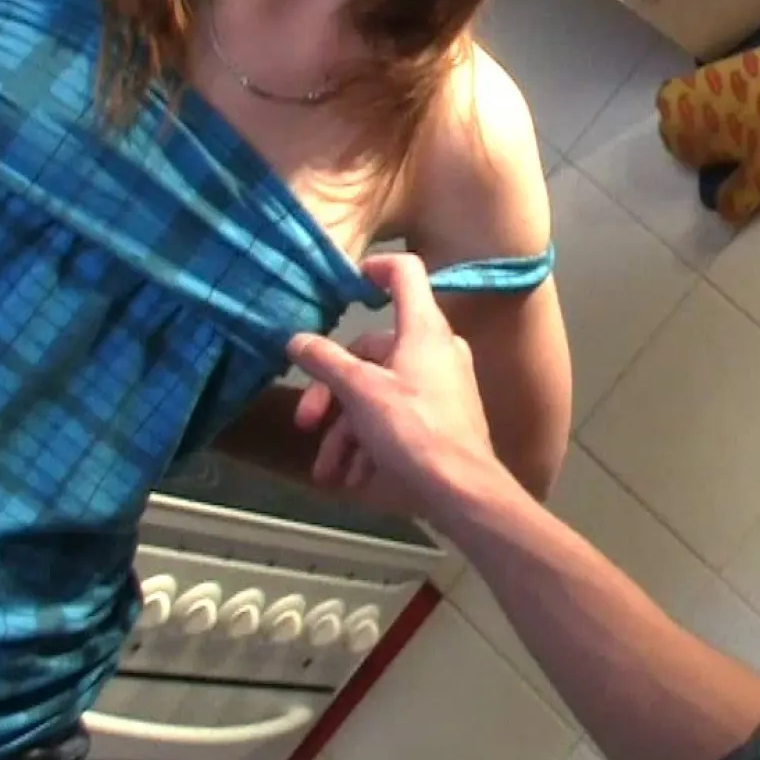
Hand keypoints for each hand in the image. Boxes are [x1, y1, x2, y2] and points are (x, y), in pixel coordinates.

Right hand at [287, 253, 500, 515]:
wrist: (463, 490)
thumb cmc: (414, 430)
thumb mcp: (361, 393)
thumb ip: (326, 362)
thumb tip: (296, 339)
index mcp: (423, 328)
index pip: (405, 273)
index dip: (376, 268)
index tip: (347, 283)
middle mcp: (435, 348)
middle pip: (373, 350)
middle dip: (333, 392)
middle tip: (306, 423)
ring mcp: (441, 383)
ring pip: (379, 391)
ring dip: (347, 431)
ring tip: (328, 470)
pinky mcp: (442, 416)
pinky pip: (397, 416)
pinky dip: (371, 442)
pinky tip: (353, 477)